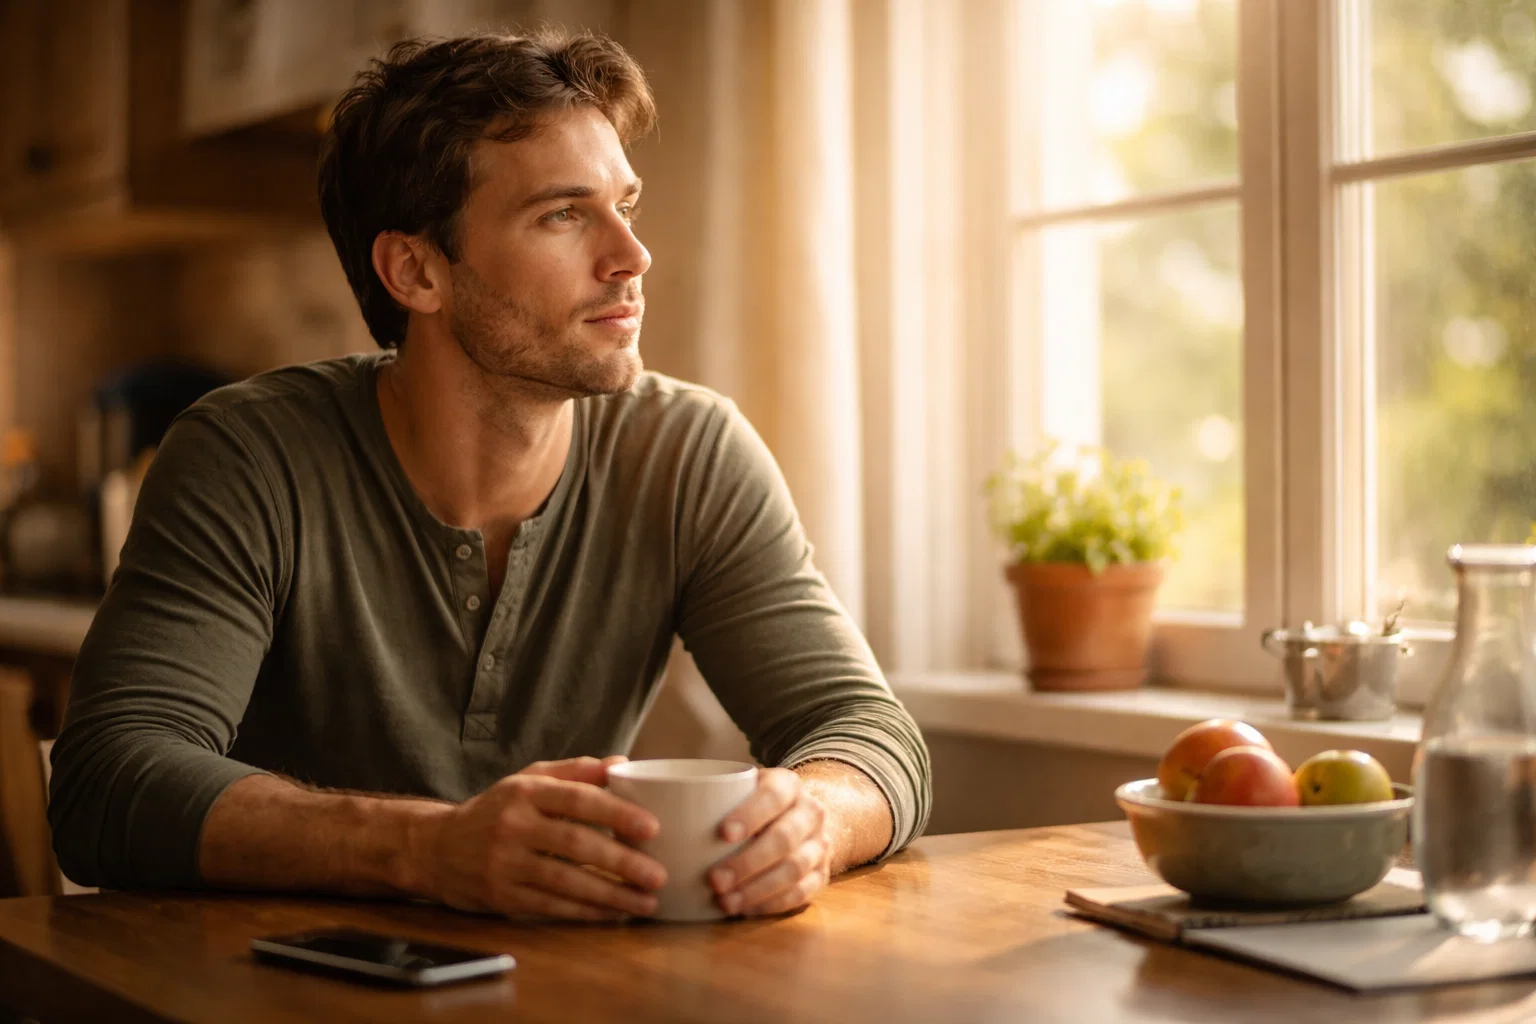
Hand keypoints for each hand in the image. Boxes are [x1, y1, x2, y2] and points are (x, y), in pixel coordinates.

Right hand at [420, 755, 667, 921]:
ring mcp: (505, 864)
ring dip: (611, 895)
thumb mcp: (528, 780)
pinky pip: (552, 907)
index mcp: (525, 792)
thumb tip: (622, 762)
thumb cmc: (496, 810)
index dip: (617, 813)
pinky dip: (586, 913)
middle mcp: (513, 826)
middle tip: (657, 874)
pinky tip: (614, 914)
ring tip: (645, 902)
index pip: (578, 800)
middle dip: (622, 862)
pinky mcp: (502, 897)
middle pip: (576, 844)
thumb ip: (575, 771)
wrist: (437, 848)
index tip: (652, 828)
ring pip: (566, 882)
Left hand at [707, 767, 833, 916]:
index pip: (772, 796)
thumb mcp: (741, 788)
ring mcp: (820, 845)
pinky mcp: (822, 875)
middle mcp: (811, 812)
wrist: (803, 816)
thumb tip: (650, 805)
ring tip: (724, 903)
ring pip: (794, 870)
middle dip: (748, 863)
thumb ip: (711, 794)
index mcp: (788, 785)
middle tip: (714, 881)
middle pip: (784, 839)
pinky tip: (745, 911)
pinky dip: (771, 904)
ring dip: (757, 890)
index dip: (750, 815)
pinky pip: (801, 894)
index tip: (721, 834)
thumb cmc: (754, 804)